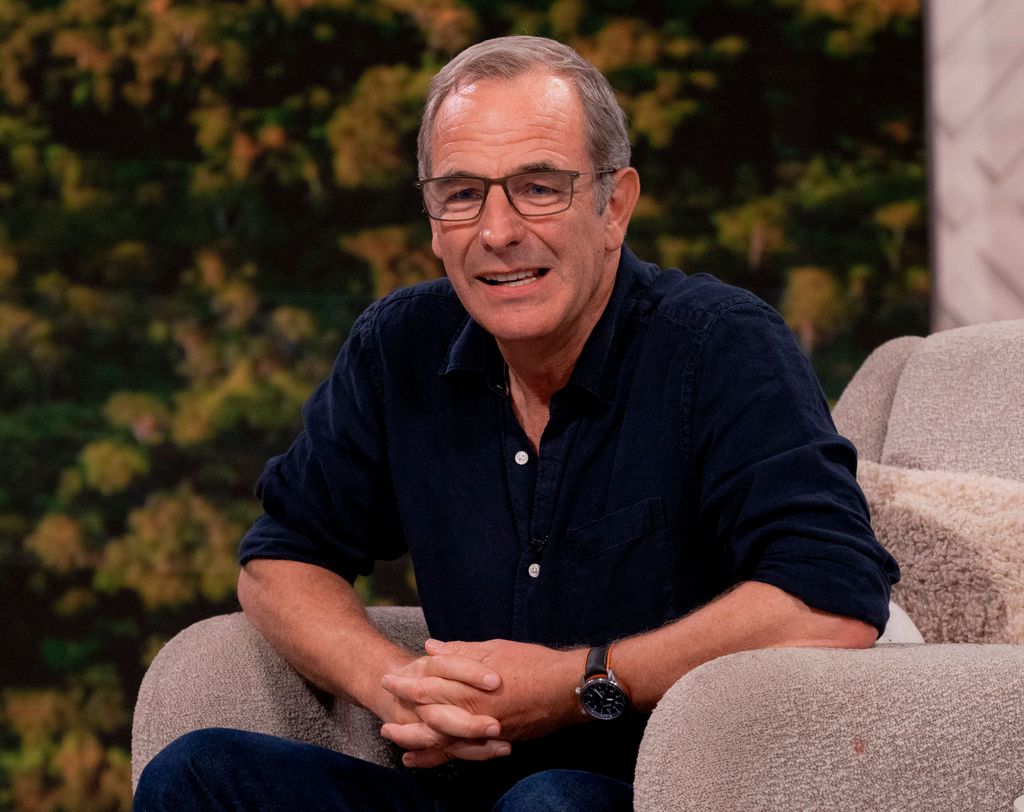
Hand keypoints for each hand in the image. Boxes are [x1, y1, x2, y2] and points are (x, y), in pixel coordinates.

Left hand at [380, 638, 580, 766]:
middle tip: (384, 713)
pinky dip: (439, 757)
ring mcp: (484, 732)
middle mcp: (474, 713)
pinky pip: (461, 754)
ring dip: (414, 739)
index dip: (405, 683)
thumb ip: (460, 652)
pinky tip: (423, 757)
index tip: (388, 678)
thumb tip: (432, 648)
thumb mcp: (495, 650)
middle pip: (428, 716)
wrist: (568, 689)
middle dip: (403, 711)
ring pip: (441, 741)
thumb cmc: (534, 663)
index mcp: (471, 687)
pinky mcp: (495, 743)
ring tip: (393, 737)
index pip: (429, 686)